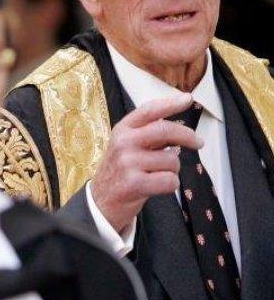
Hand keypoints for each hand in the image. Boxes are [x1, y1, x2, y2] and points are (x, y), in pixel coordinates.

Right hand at [91, 94, 202, 232]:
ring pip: (172, 160)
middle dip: (188, 136)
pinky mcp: (134, 184)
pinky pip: (170, 181)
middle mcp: (123, 142)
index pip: (148, 111)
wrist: (101, 200)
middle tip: (198, 143)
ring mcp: (128, 163)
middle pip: (165, 130)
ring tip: (156, 174)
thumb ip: (148, 135)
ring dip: (172, 170)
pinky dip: (170, 185)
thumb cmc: (121, 170)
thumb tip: (181, 130)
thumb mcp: (127, 146)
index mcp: (122, 130)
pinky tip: (156, 187)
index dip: (170, 103)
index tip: (188, 99)